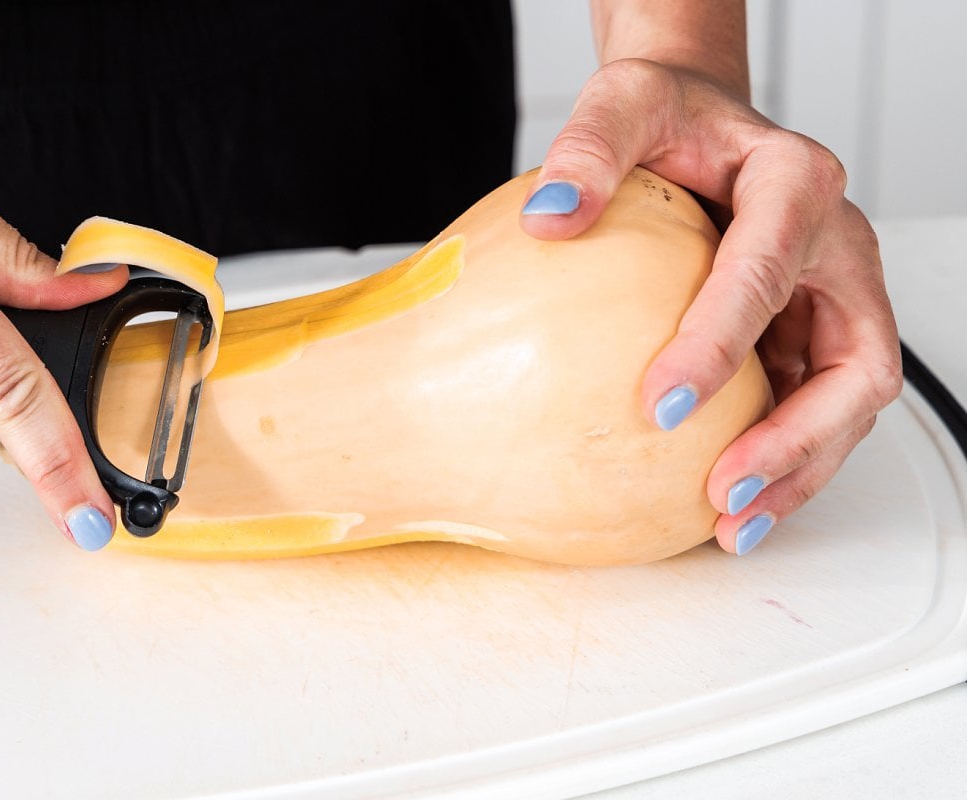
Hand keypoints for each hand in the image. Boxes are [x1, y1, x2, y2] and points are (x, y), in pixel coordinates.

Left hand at [520, 60, 901, 554]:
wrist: (694, 121)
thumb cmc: (667, 115)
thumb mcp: (623, 105)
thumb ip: (589, 148)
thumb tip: (550, 217)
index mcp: (796, 184)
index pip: (768, 273)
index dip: (722, 346)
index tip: (660, 406)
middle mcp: (834, 246)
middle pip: (854, 362)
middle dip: (797, 438)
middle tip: (723, 491)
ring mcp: (830, 297)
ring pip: (846, 401)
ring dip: (798, 470)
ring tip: (732, 525)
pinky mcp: (809, 333)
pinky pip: (811, 406)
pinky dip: (780, 460)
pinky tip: (724, 503)